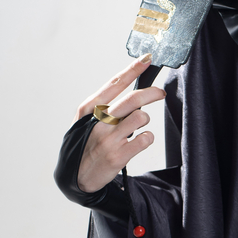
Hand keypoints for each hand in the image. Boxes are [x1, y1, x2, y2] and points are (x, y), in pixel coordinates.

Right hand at [76, 56, 165, 192]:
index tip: (146, 59)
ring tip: (137, 129)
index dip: (132, 70)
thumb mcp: (85, 122)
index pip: (114, 84)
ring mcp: (108, 139)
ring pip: (140, 118)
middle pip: (132, 100)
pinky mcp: (118, 156)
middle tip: (161, 92)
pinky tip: (138, 142)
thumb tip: (130, 91)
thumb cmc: (84, 145)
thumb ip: (104, 107)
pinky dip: (147, 139)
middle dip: (152, 93)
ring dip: (144, 121)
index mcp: (88, 110)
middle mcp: (98, 122)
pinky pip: (145, 139)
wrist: (76, 178)